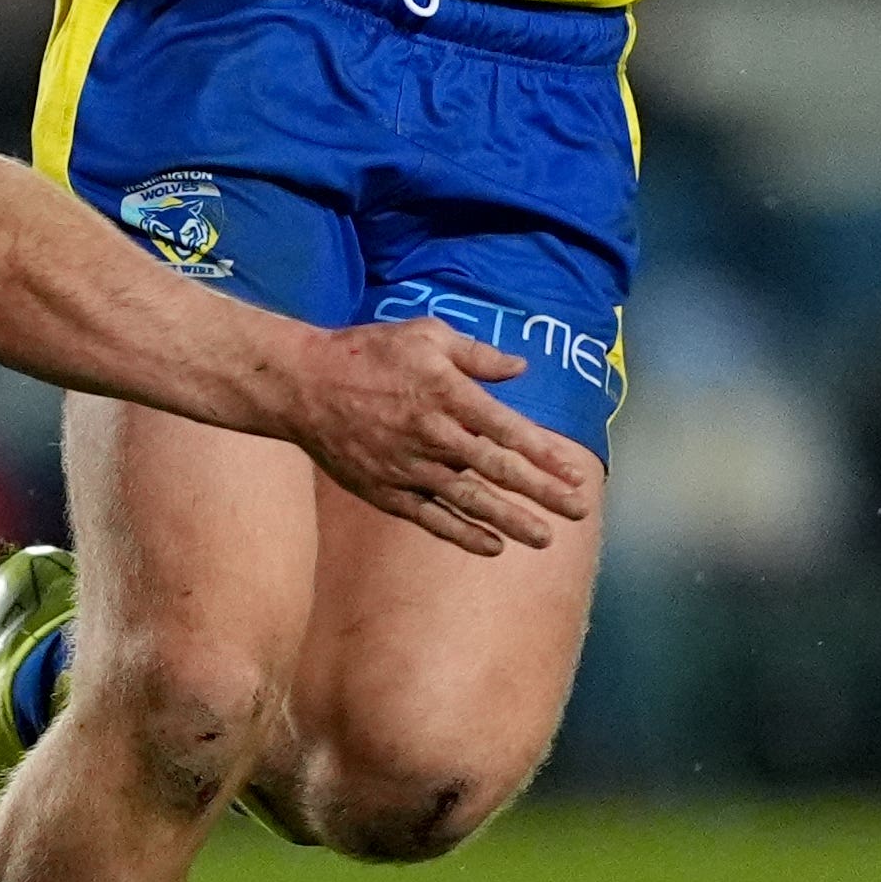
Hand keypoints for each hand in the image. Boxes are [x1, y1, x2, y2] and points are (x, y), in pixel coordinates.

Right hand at [277, 320, 602, 554]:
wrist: (302, 384)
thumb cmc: (365, 352)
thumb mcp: (425, 334)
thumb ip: (476, 354)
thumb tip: (521, 368)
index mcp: (446, 393)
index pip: (507, 430)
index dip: (545, 454)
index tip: (575, 473)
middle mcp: (432, 434)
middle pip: (497, 470)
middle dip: (541, 492)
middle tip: (578, 510)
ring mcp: (408, 467)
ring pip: (469, 500)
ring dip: (510, 521)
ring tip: (544, 538)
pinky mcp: (385, 489)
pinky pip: (431, 518)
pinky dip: (462, 534)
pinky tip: (492, 546)